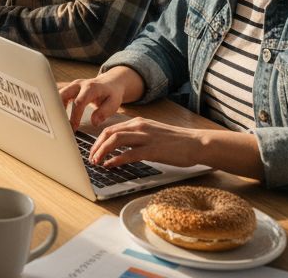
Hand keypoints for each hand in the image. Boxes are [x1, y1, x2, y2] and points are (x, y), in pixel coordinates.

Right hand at [57, 66, 142, 129]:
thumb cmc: (111, 94)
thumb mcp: (114, 103)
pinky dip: (55, 107)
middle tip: (58, 126)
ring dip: (55, 109)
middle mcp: (79, 84)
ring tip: (55, 124)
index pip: (79, 102)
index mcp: (91, 88)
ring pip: (57, 95)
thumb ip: (104, 112)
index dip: (74, 116)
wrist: (110, 83)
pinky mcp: (68, 89)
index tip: (73, 128)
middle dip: (59, 110)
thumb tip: (94, 122)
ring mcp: (72, 86)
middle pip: (63, 95)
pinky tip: (56, 119)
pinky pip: (58, 97)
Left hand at [85, 116, 207, 168]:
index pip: (111, 128)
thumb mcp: (152, 133)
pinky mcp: (152, 150)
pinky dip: (116, 159)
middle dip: (96, 146)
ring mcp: (146, 137)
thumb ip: (137, 136)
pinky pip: (129, 154)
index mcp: (139, 123)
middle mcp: (140, 127)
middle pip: (109, 133)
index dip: (98, 140)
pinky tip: (110, 165)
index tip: (93, 150)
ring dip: (102, 151)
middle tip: (91, 158)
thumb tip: (121, 147)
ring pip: (115, 140)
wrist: (196, 143)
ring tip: (96, 162)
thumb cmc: (176, 142)